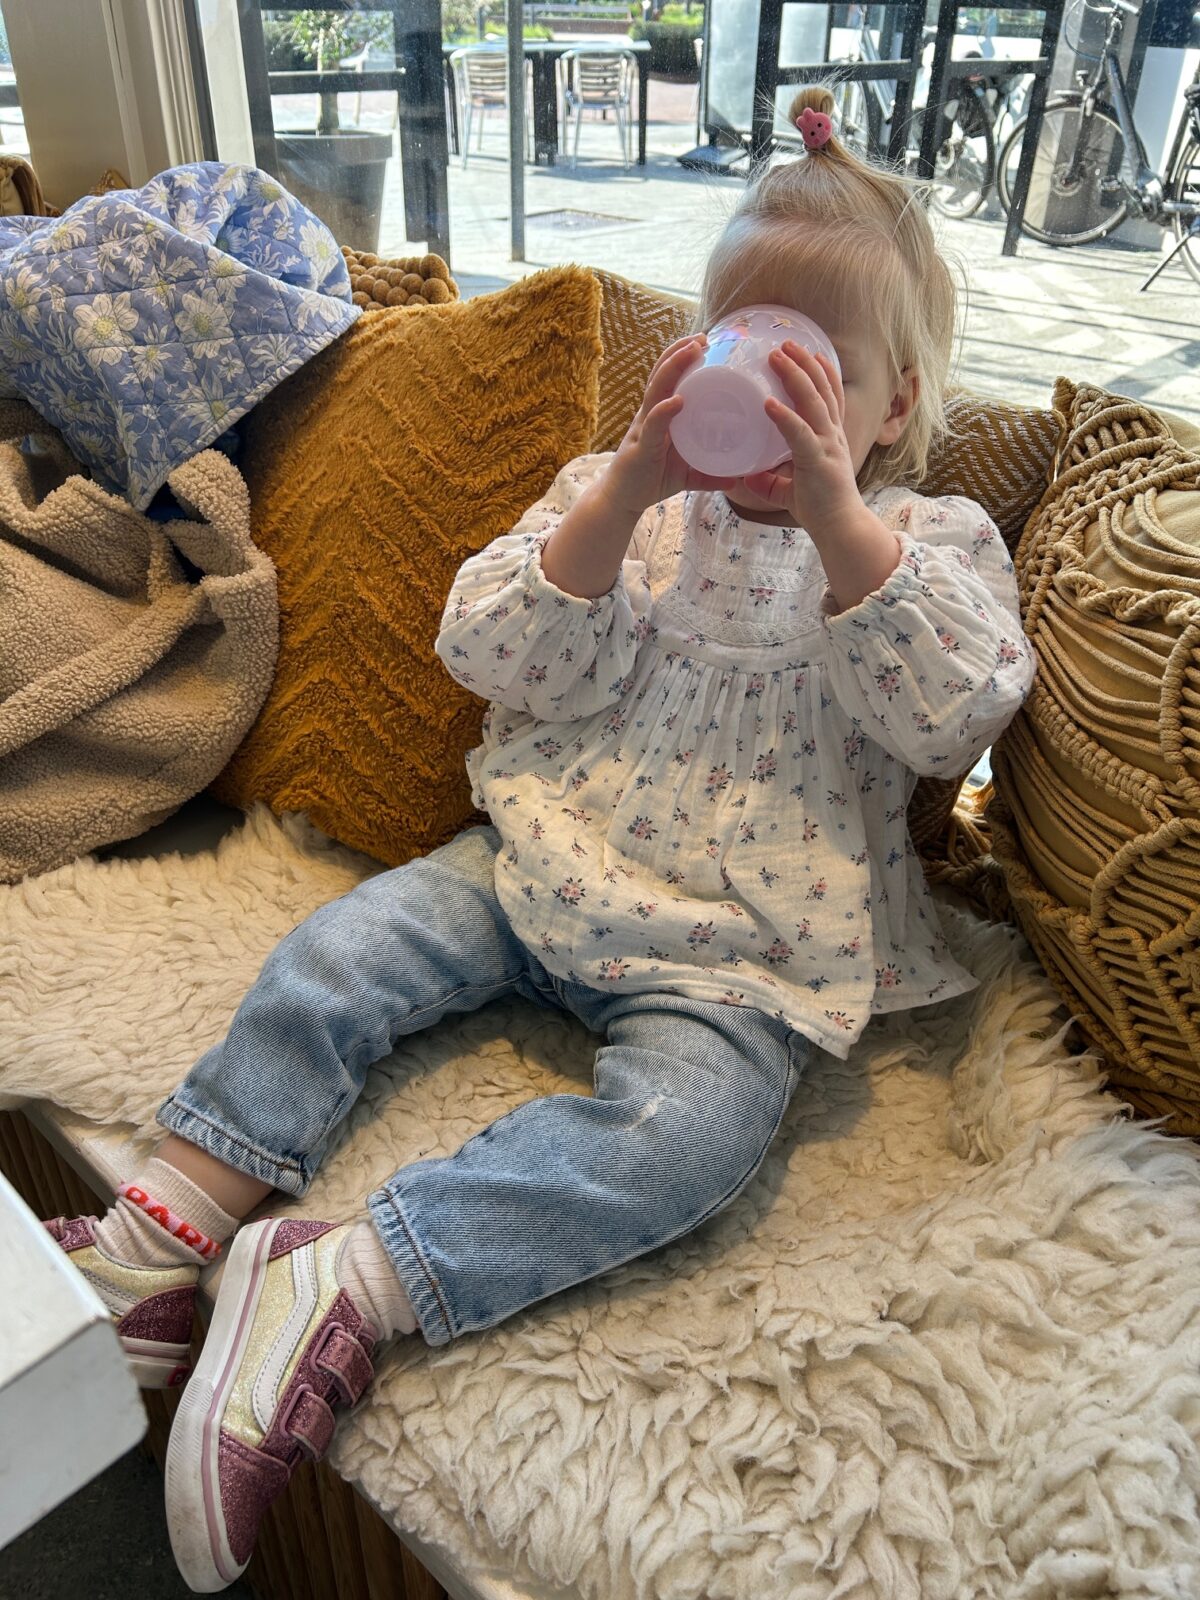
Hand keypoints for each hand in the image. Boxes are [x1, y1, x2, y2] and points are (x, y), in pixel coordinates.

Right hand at [603, 335, 740, 519]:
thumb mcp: (686, 475)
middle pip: (662, 374)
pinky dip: (664, 411)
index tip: (705, 341)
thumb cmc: (651, 480)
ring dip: (673, 368)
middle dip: (680, 352)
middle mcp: (650, 414)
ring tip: (692, 351)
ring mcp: (644, 428)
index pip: (669, 377)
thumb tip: (737, 478)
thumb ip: (710, 473)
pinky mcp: (641, 447)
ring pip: (657, 390)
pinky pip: (653, 425)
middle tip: (703, 337)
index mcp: (660, 414)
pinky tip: (677, 401)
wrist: (620, 500)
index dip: (682, 357)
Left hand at [741, 341, 864, 539]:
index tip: (810, 351)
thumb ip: (771, 480)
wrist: (840, 529)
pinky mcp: (818, 461)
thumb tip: (746, 475)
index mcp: (830, 438)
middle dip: (804, 363)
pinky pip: (799, 434)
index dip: (821, 372)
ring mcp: (827, 446)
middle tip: (786, 342)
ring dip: (795, 377)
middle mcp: (832, 435)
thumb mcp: (789, 490)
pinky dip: (784, 417)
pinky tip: (769, 404)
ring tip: (777, 356)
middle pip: (822, 389)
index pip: (829, 397)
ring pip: (813, 402)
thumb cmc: (820, 509)